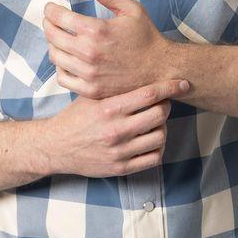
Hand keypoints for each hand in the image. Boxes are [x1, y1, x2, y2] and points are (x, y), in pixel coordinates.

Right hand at [40, 78, 189, 177]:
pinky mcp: (121, 168)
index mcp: (109, 108)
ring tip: (154, 123)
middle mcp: (116, 130)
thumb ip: (115, 87)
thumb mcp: (91, 96)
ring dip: (162, 128)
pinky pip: (154, 158)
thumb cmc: (75, 117)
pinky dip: (157, 148)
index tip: (181, 83)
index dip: (170, 86)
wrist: (55, 146)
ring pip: (160, 137)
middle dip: (165, 106)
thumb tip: (144, 69)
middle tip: (161, 104)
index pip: (149, 94)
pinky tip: (150, 141)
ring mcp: (119, 151)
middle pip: (160, 114)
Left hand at [42, 0, 190, 98]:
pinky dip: (60, 68)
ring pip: (55, 57)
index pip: (59, 17)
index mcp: (96, 30)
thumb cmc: (146, 37)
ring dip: (53, 45)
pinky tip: (66, 60)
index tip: (50, 8)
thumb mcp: (130, 9)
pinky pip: (63, 78)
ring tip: (59, 39)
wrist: (161, 68)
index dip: (50, 10)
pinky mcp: (91, 89)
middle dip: (48, 25)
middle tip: (51, 21)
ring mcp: (89, 73)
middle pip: (52, 36)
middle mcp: (89, 52)